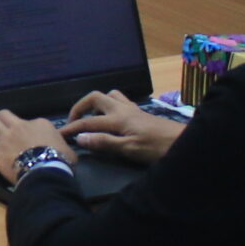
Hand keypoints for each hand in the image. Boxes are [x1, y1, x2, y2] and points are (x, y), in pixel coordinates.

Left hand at [0, 113, 74, 182]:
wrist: (45, 170)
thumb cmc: (59, 161)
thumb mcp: (67, 148)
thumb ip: (61, 144)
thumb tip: (62, 146)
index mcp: (40, 123)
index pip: (28, 121)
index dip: (25, 129)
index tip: (25, 138)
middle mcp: (20, 125)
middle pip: (3, 114)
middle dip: (0, 120)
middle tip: (0, 129)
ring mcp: (6, 135)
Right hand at [59, 90, 184, 164]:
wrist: (184, 143)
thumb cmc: (156, 148)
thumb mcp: (128, 149)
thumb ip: (104, 142)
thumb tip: (79, 138)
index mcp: (117, 119)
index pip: (87, 122)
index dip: (72, 128)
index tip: (60, 135)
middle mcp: (122, 109)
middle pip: (95, 98)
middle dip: (80, 107)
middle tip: (74, 121)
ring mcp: (132, 109)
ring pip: (109, 95)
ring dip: (96, 103)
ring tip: (91, 117)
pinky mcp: (140, 112)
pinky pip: (120, 101)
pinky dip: (109, 105)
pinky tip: (111, 118)